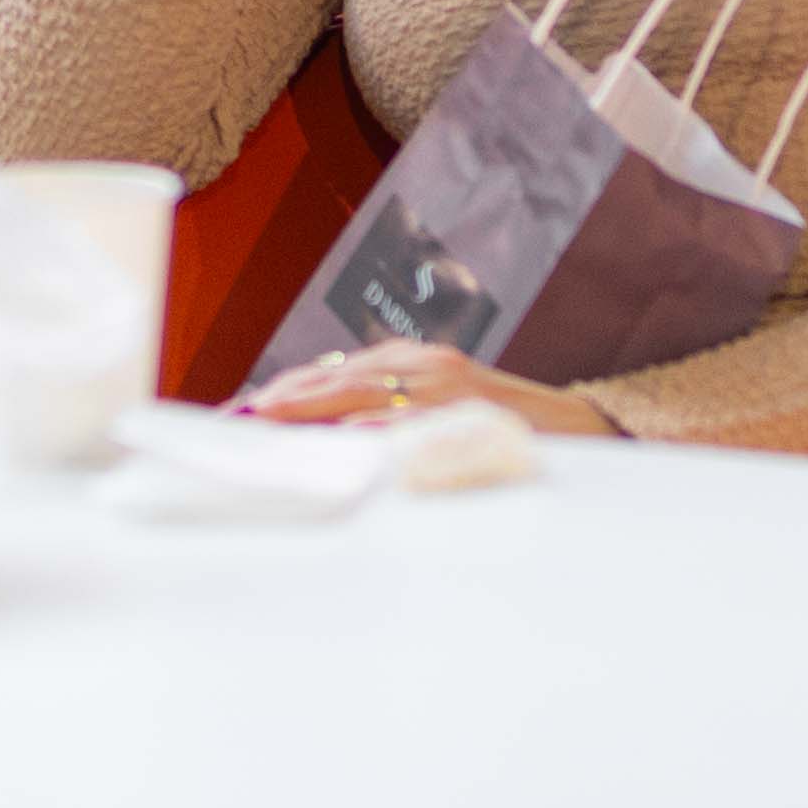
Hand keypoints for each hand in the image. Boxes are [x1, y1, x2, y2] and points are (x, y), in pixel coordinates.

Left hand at [248, 341, 622, 438]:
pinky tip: (336, 437)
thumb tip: (323, 443)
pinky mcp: (463, 405)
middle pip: (329, 380)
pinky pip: (404, 418)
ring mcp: (440, 382)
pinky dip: (366, 426)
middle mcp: (417, 363)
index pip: (325, 377)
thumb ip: (383, 419)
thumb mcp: (434, 413)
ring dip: (306, 409)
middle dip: (276, 403)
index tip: (235, 416)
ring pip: (356, 391)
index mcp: (406, 363)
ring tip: (261, 425)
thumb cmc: (498, 428)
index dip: (278, 396)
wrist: (578, 425)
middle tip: (229, 425)